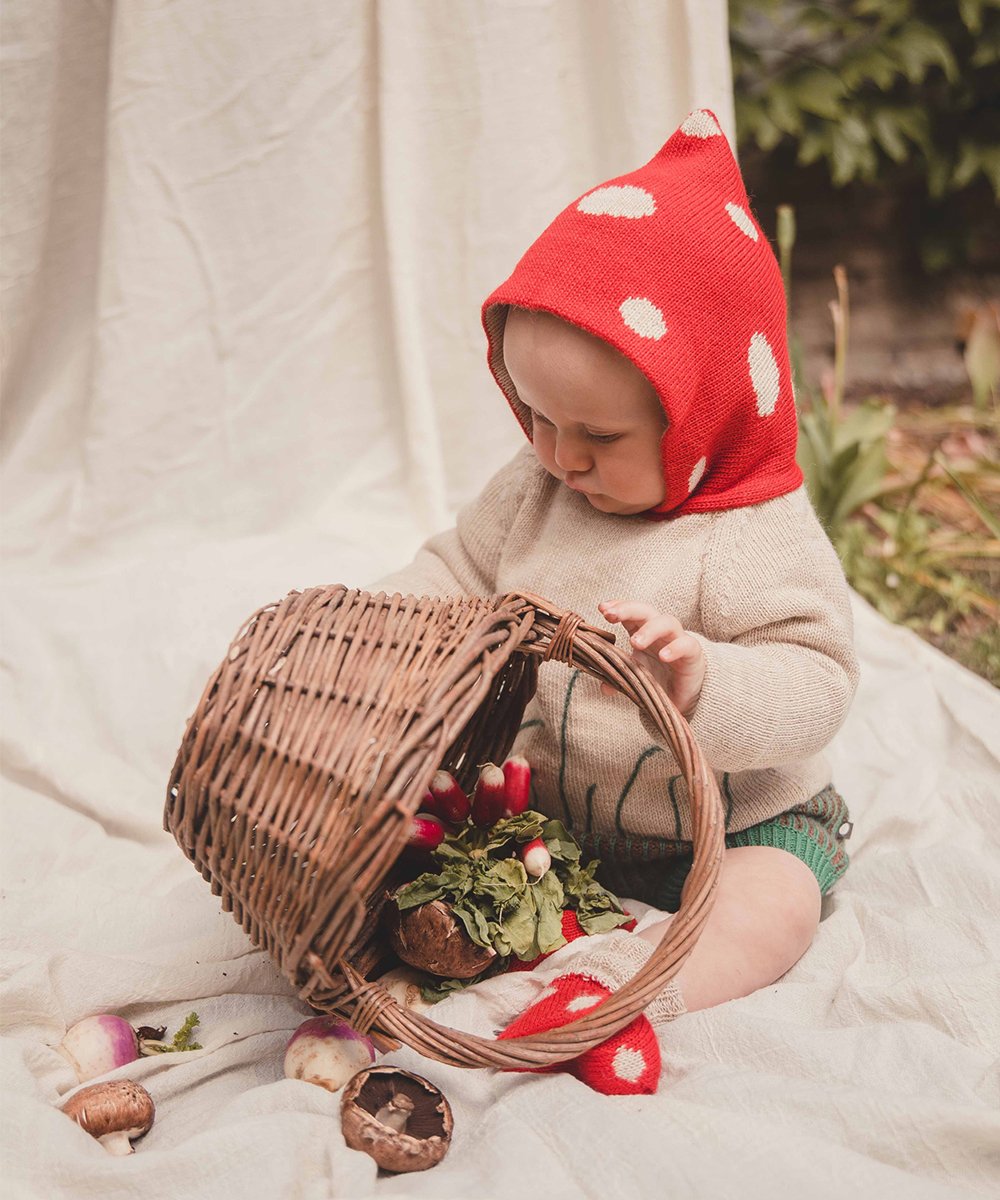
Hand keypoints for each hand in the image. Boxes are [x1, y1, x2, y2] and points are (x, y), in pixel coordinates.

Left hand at [597, 600, 705, 717]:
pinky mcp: (692, 653)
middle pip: (646, 610)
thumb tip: (604, 687)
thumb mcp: (634, 676)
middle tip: (610, 615)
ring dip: (649, 629)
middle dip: (627, 609)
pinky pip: (686, 644)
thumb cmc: (657, 677)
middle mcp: (659, 630)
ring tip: (634, 642)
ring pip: (667, 622)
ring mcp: (677, 639)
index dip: (617, 607)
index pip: (630, 612)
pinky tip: (663, 656)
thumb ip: (618, 678)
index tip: (602, 608)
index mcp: (641, 631)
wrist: (684, 693)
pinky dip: (675, 648)